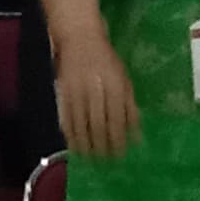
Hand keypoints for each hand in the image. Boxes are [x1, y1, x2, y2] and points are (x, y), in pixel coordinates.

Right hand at [57, 46, 142, 160]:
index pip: (117, 120)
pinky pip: (66, 118)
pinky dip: (70, 134)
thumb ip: (130, 108)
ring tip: (89, 159)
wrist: (80, 38)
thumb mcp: (125, 80)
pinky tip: (74, 146)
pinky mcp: (62, 92)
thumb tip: (136, 136)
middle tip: (105, 162)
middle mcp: (96, 90)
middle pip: (98, 125)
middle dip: (102, 146)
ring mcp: (77, 91)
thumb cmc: (107, 60)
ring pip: (81, 125)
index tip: (120, 156)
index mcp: (115, 86)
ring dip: (85, 145)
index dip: (118, 140)